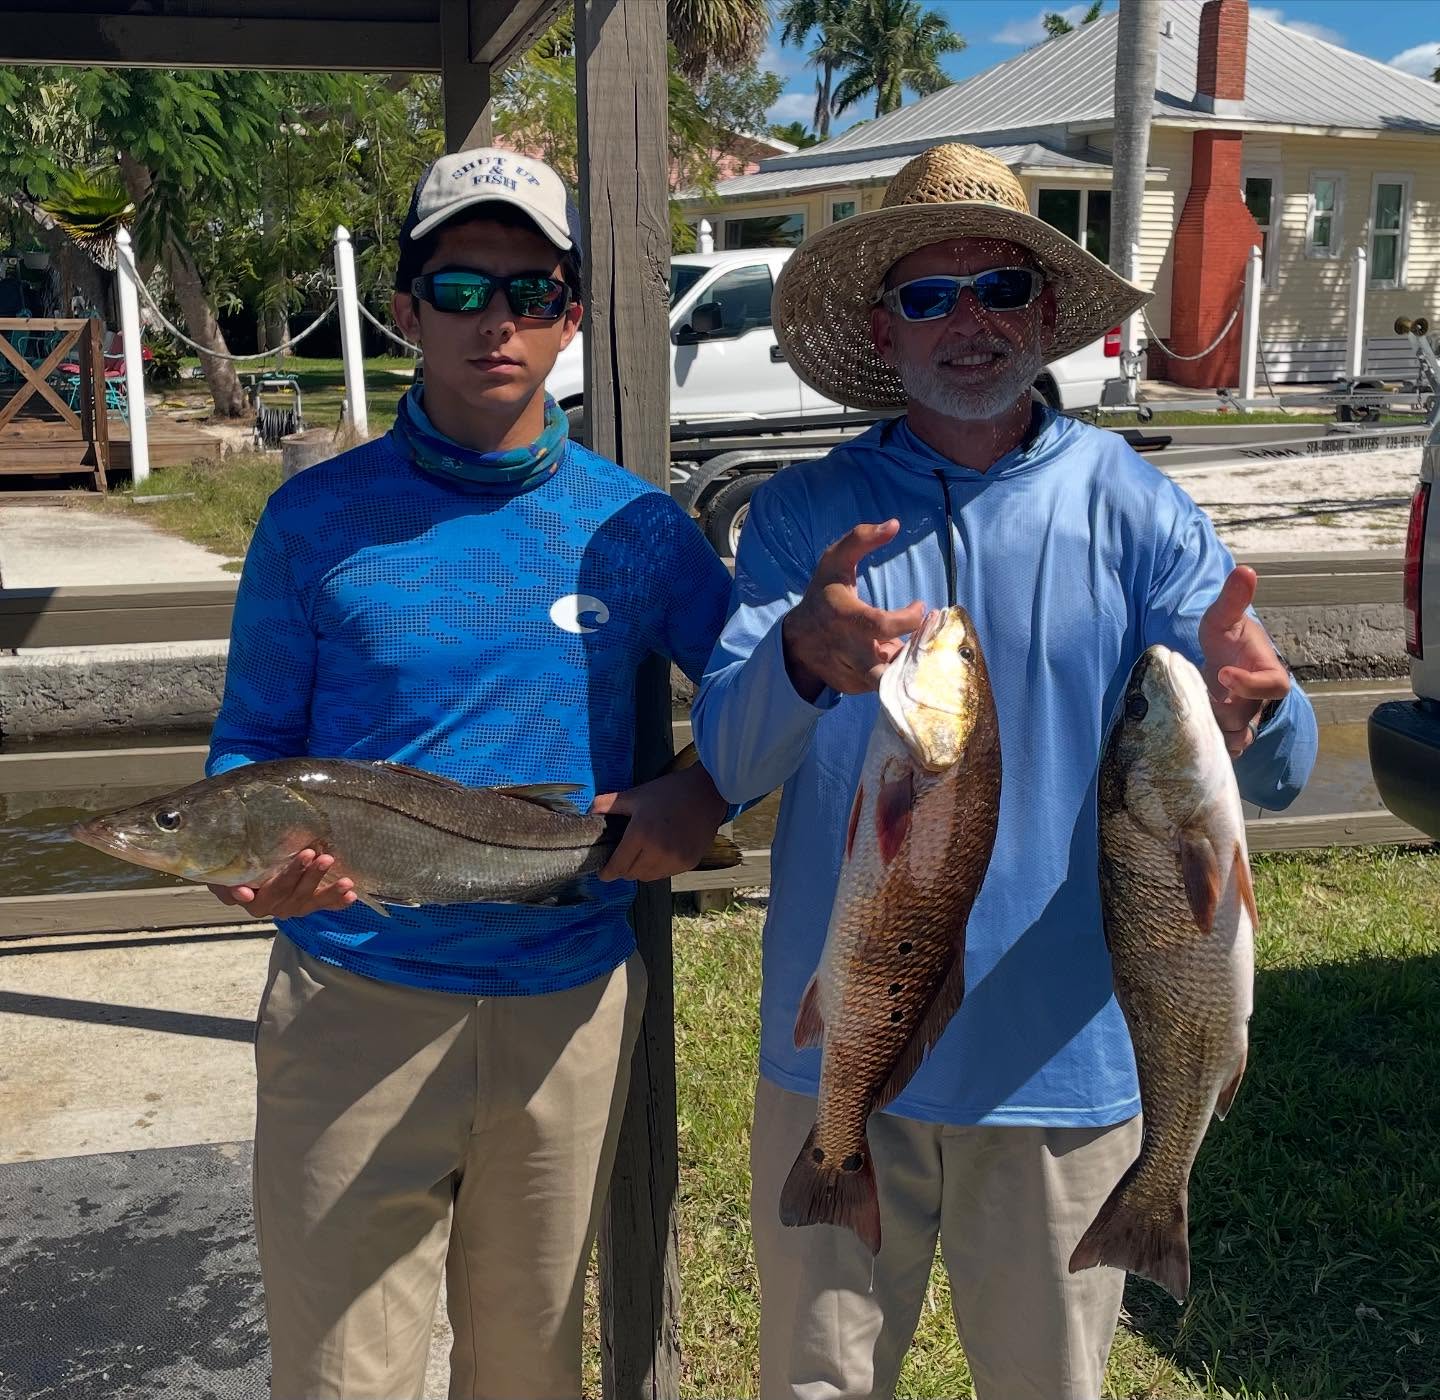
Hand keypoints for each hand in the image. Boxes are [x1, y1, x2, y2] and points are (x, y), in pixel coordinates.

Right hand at [209, 849, 356, 918]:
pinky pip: (324, 906)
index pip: (275, 888)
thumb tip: (243, 894)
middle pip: (297, 893)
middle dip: (313, 876)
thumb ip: (228, 887)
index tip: (306, 854)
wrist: (239, 878)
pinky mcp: (306, 906)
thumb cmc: (231, 872)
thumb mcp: (221, 878)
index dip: (292, 873)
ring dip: (330, 892)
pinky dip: (338, 902)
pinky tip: (352, 895)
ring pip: (313, 902)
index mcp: (256, 903)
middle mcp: (276, 909)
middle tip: (326, 857)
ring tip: (346, 882)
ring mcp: (293, 908)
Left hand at [591, 764, 728, 882]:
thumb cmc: (669, 792)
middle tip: (624, 857)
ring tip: (642, 855)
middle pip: (632, 874)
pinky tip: (660, 853)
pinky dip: (659, 868)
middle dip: (624, 868)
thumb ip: (609, 804)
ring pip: (649, 877)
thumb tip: (589, 810)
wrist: (707, 792)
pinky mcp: (689, 862)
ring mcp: (675, 859)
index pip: (618, 866)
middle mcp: (657, 851)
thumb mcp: (636, 795)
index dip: (607, 873)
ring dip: (641, 870)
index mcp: (640, 834)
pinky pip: (666, 873)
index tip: (603, 873)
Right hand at [781, 520, 926, 700]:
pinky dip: (895, 673)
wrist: (798, 638)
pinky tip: (896, 655)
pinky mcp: (853, 687)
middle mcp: (847, 650)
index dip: (909, 618)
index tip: (921, 605)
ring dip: (905, 666)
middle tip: (926, 642)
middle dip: (910, 661)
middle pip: (883, 671)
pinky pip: (882, 685)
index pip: (882, 625)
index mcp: (844, 618)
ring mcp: (849, 672)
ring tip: (914, 648)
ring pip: (887, 680)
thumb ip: (861, 539)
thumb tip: (895, 524)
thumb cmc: (824, 594)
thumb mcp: (836, 561)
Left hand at [1198, 566, 1290, 758]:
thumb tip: (1245, 570)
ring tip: (1187, 721)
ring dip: (1212, 734)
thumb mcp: (1223, 618)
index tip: (1222, 674)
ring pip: (1236, 738)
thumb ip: (1233, 600)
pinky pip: (1225, 749)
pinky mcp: (1228, 733)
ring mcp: (1245, 719)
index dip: (1250, 684)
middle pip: (1246, 718)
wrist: (1220, 661)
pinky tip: (1186, 739)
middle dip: (1221, 712)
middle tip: (1197, 700)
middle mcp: (1260, 701)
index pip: (1273, 686)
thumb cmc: (1226, 638)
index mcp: (1268, 673)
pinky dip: (1209, 748)